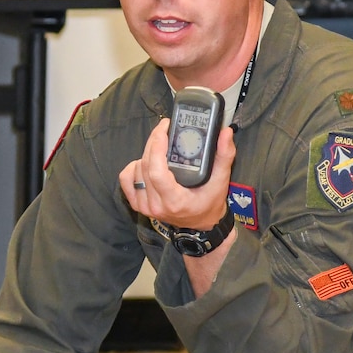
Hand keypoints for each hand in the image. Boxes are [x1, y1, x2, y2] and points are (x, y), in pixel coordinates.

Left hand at [120, 118, 235, 229]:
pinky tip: (146, 162)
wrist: (201, 223)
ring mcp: (145, 206)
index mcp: (175, 200)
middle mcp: (156, 205)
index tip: (163, 131)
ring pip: (135, 171)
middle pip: (146, 167)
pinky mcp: (138, 205)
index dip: (156, 148)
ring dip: (145, 154)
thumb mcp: (222, 180)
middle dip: (153, 143)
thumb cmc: (210, 202)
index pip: (157, 172)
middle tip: (164, 129)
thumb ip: (225, 155)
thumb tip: (226, 132)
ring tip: (160, 147)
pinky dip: (133, 167)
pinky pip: (126, 180)